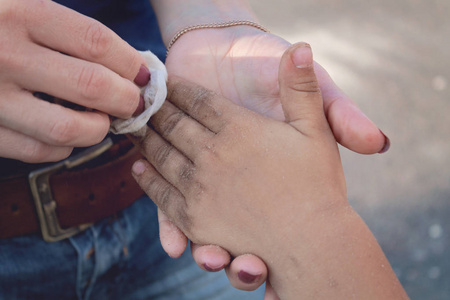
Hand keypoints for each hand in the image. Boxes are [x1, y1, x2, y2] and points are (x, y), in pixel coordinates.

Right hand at [0, 0, 146, 161]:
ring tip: (103, 121)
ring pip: (68, 129)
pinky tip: (68, 138)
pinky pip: (37, 152)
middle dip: (126, 100)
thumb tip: (131, 64)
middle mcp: (4, 53)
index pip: (97, 43)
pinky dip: (64, 150)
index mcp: (19, 12)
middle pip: (92, 86)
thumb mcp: (18, 5)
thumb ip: (67, 29)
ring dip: (98, 129)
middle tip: (133, 103)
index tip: (145, 75)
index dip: (132, 63)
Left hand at [131, 43, 405, 298]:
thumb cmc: (318, 184)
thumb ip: (303, 88)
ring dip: (147, 139)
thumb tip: (301, 46)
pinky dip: (148, 180)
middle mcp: (211, 156)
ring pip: (161, 156)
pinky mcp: (193, 220)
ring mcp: (198, 189)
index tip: (167, 81)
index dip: (179, 89)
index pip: (197, 102)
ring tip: (136, 128)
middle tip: (142, 102)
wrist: (314, 245)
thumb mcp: (317, 129)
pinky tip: (140, 169)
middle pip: (174, 126)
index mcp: (238, 130)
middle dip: (157, 111)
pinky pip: (161, 195)